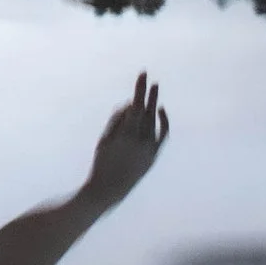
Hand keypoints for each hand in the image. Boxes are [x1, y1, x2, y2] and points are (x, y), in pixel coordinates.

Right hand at [85, 72, 167, 204]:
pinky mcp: (154, 156)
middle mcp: (141, 141)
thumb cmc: (103, 161)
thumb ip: (117, 119)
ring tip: (152, 90)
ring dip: (153, 105)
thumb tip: (131, 104)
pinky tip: (160, 110)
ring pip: (153, 121)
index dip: (140, 89)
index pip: (137, 106)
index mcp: (126, 135)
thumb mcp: (105, 138)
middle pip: (148, 111)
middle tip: (150, 78)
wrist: (110, 189)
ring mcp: (150, 149)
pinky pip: (162, 134)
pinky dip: (162, 122)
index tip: (143, 75)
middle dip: (149, 94)